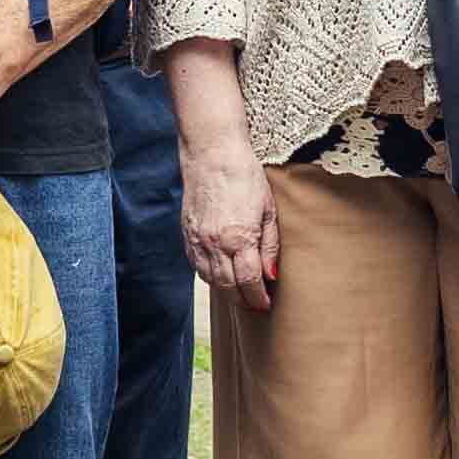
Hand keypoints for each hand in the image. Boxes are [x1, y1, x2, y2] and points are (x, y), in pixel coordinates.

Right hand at [180, 137, 281, 314]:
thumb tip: (271, 276)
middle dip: (243, 300)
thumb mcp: (268, 210)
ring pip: (211, 280)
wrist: (212, 153)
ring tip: (240, 295)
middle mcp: (215, 244)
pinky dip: (210, 277)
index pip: (249, 282)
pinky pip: (197, 267)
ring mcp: (198, 240)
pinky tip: (220, 276)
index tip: (266, 305)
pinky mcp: (187, 234)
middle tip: (255, 305)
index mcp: (239, 238)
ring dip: (227, 292)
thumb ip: (270, 245)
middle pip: (229, 287)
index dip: (258, 298)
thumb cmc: (245, 176)